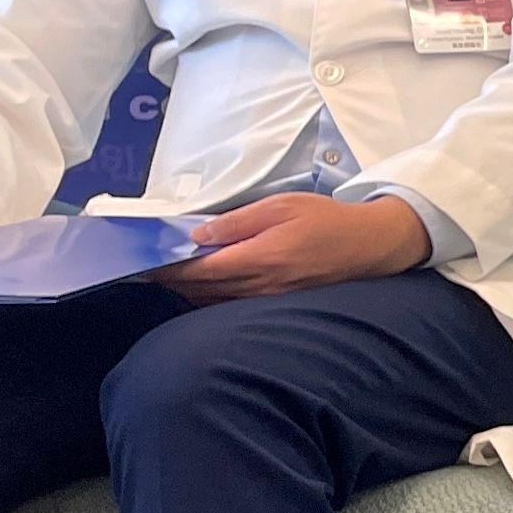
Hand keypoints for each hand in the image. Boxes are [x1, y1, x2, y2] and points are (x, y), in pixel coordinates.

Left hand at [158, 194, 432, 302]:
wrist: (368, 245)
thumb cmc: (326, 220)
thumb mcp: (282, 206)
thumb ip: (237, 221)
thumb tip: (198, 235)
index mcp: (258, 258)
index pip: (198, 269)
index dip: (167, 267)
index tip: (144, 260)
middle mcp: (258, 285)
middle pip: (199, 289)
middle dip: (172, 279)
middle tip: (150, 266)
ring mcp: (266, 299)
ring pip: (211, 301)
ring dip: (188, 290)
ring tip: (170, 275)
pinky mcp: (273, 304)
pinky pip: (228, 306)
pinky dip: (208, 297)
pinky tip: (202, 287)